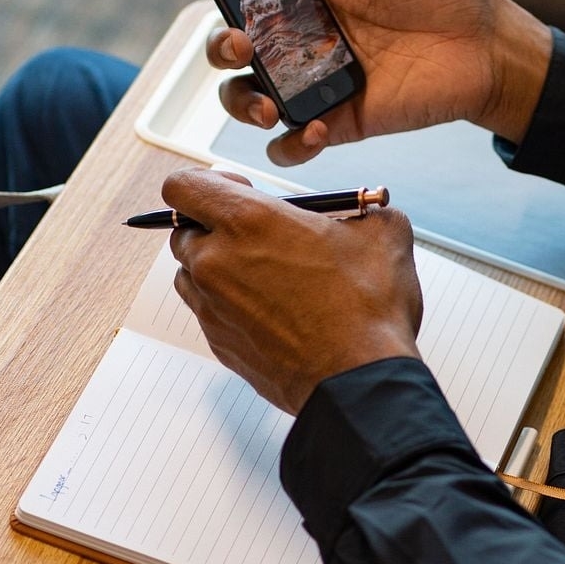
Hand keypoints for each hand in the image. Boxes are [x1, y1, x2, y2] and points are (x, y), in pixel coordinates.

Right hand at [157, 0, 551, 164]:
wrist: (490, 46)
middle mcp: (302, 39)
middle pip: (231, 48)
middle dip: (217, 46)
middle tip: (240, 42)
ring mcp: (316, 83)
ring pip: (247, 98)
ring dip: (239, 102)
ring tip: (265, 100)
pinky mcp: (338, 121)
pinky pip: (293, 144)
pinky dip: (289, 144)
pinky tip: (310, 129)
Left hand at [164, 169, 422, 414]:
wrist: (360, 381)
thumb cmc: (367, 308)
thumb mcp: (382, 233)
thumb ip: (362, 209)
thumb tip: (368, 211)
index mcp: (247, 222)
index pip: (182, 186)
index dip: (209, 182)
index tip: (240, 191)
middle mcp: (216, 262)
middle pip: (184, 229)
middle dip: (215, 226)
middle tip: (260, 235)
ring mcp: (212, 307)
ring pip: (190, 273)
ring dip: (216, 266)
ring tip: (264, 273)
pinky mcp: (219, 344)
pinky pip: (209, 312)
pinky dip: (230, 305)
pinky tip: (273, 310)